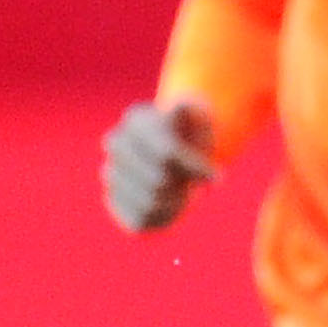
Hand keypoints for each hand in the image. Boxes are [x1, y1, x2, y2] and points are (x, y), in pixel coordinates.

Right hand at [102, 97, 212, 232]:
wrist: (178, 153)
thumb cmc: (193, 134)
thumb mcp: (202, 116)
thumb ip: (195, 109)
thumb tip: (179, 106)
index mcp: (137, 118)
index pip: (168, 153)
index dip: (196, 168)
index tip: (217, 177)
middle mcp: (116, 142)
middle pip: (159, 181)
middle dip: (185, 186)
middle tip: (193, 183)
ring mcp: (110, 170)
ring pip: (149, 202)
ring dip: (177, 203)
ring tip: (183, 193)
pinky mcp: (113, 199)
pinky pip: (139, 220)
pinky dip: (162, 218)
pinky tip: (169, 205)